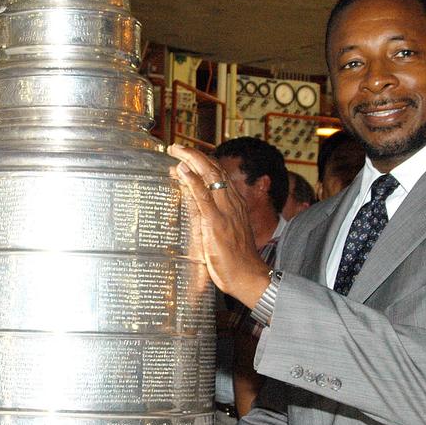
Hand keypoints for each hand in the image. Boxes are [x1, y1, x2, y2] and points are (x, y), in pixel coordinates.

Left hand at [167, 144, 268, 307]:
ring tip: (175, 150)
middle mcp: (232, 203)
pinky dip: (192, 181)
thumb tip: (196, 205)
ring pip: (210, 176)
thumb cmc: (236, 260)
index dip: (202, 161)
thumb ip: (212, 218)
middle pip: (214, 169)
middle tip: (176, 147)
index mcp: (235, 204)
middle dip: (194, 154)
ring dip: (191, 159)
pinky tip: (182, 170)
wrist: (249, 277)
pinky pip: (203, 197)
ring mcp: (225, 212)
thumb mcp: (223, 233)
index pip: (219, 174)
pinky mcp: (216, 223)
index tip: (186, 155)